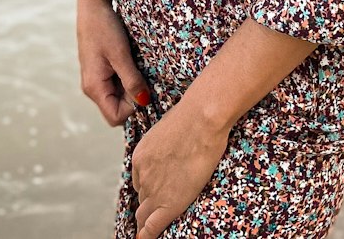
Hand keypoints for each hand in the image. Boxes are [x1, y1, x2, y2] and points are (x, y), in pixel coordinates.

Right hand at [76, 0, 150, 126]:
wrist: (92, 3)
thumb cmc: (104, 27)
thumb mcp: (121, 54)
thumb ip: (132, 81)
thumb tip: (144, 102)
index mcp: (94, 87)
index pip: (116, 117)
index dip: (133, 107)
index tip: (142, 85)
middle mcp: (92, 87)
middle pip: (117, 107)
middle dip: (133, 95)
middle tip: (141, 71)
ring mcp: (95, 78)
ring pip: (118, 94)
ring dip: (131, 84)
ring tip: (136, 63)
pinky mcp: (100, 69)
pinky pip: (116, 82)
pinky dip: (127, 75)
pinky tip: (131, 59)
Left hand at [131, 101, 228, 238]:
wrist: (202, 119)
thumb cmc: (193, 117)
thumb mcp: (169, 128)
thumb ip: (166, 145)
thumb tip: (176, 148)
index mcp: (141, 155)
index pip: (141, 180)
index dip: (148, 189)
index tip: (154, 194)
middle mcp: (142, 173)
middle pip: (142, 198)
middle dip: (147, 206)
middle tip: (151, 216)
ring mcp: (154, 188)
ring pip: (146, 212)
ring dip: (149, 219)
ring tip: (149, 231)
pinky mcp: (168, 202)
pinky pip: (153, 226)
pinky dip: (147, 236)